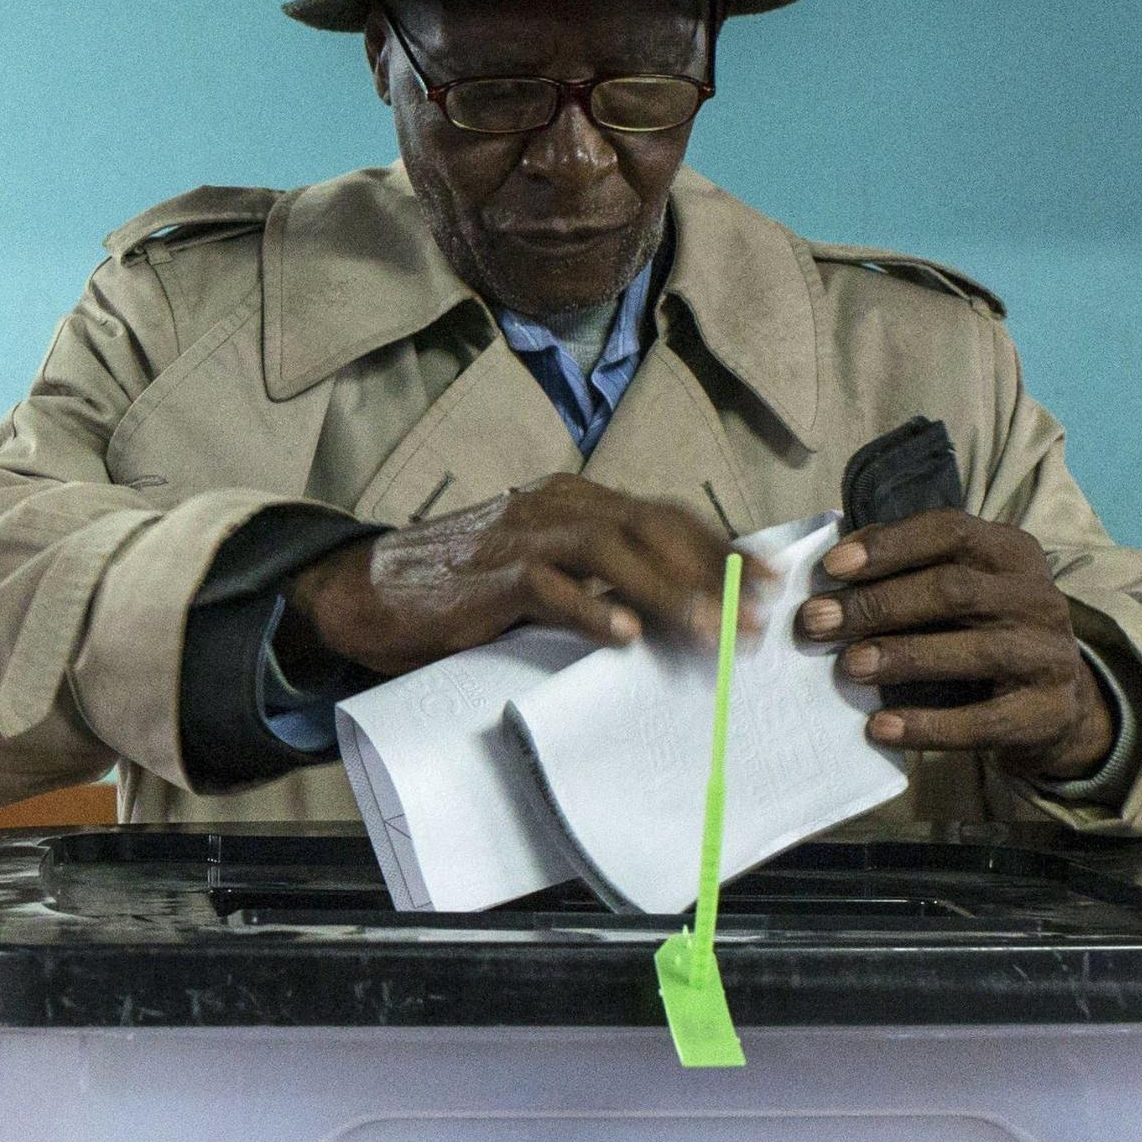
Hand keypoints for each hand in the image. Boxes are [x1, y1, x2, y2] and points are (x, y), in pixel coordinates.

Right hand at [287, 476, 769, 677]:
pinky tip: (624, 639)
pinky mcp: (489, 578)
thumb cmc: (461, 589)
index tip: (772, 580)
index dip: (723, 546)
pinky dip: (590, 611)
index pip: (666, 515)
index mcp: (573, 502)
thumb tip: (666, 616)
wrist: (369, 590)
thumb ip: (598, 580)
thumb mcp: (542, 575)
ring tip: (712, 632)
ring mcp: (522, 538)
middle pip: (653, 528)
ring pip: (613, 552)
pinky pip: (549, 590)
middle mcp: (556, 507)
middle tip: (758, 618)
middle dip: (713, 572)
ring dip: (669, 593)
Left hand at [797, 510, 1115, 779]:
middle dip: (878, 604)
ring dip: (902, 657)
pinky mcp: (1047, 713)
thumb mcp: (961, 591)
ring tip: (847, 667)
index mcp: (1012, 552)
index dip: (889, 546)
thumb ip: (909, 570)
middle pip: (954, 590)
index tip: (830, 568)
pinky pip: (983, 722)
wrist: (1057, 705)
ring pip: (973, 650)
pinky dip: (928, 725)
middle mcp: (1038, 597)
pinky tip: (879, 728)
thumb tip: (833, 564)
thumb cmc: (984, 633)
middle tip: (816, 622)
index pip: (950, 531)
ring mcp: (1049, 655)